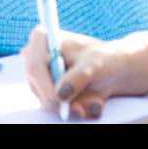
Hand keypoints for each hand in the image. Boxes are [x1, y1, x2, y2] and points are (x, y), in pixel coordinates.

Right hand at [21, 26, 147, 119]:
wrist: (112, 70)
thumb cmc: (103, 59)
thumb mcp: (94, 65)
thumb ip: (78, 77)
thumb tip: (61, 94)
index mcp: (42, 38)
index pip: (35, 67)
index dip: (46, 87)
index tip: (61, 101)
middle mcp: (35, 57)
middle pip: (37, 87)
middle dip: (60, 103)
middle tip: (81, 109)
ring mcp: (39, 76)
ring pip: (46, 101)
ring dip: (70, 107)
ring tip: (93, 101)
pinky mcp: (45, 91)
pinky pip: (54, 108)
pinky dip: (72, 110)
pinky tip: (89, 102)